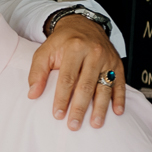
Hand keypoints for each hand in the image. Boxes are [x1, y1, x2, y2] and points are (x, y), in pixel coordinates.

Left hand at [29, 12, 125, 129]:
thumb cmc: (62, 42)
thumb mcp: (44, 52)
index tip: (57, 114)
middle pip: (86, 85)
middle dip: (80, 107)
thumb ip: (37, 72)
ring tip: (95, 123)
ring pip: (104, 87)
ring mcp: (108, 60)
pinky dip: (119, 98)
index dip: (62, 98)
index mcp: (74, 48)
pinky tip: (117, 112)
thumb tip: (32, 94)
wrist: (83, 26)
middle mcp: (94, 53)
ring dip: (100, 108)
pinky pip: (119, 83)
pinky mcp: (117, 65)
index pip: (68, 78)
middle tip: (74, 125)